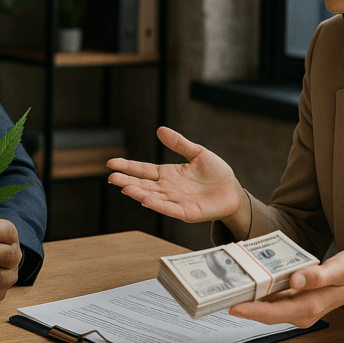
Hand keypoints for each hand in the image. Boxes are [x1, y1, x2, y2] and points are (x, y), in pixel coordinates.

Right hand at [107, 126, 243, 223]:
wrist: (232, 191)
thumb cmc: (216, 173)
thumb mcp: (197, 152)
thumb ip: (179, 143)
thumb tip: (160, 129)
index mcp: (168, 174)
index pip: (143, 170)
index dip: (128, 166)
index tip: (111, 163)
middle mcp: (168, 189)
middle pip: (143, 184)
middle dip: (127, 181)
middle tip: (111, 177)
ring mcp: (176, 201)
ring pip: (153, 197)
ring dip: (139, 193)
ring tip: (125, 187)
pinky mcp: (187, 213)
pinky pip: (169, 209)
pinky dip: (157, 205)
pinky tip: (145, 199)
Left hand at [228, 250, 343, 326]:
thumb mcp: (338, 270)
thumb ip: (318, 276)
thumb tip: (296, 279)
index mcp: (307, 307)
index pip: (273, 312)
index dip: (252, 311)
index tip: (232, 307)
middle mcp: (299, 312)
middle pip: (265, 312)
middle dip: (243, 306)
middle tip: (218, 296)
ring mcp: (296, 308)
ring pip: (267, 307)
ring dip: (248, 300)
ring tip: (225, 289)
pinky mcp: (294, 301)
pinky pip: (273, 300)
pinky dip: (259, 294)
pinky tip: (246, 283)